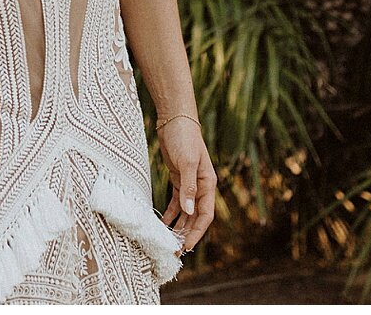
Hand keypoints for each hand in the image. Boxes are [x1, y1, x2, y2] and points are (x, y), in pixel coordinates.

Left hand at [158, 115, 216, 253]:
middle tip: (175, 251)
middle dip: (186, 234)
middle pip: (195, 217)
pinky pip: (176, 202)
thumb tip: (189, 210)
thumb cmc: (184, 137)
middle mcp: (201, 187)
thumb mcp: (187, 162)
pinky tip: (163, 224)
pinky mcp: (179, 179)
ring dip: (178, 226)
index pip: (205, 215)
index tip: (186, 246)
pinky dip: (170, 214)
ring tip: (168, 241)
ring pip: (186, 212)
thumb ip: (189, 186)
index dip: (196, 232)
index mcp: (208, 184)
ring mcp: (190, 183)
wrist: (175, 119)